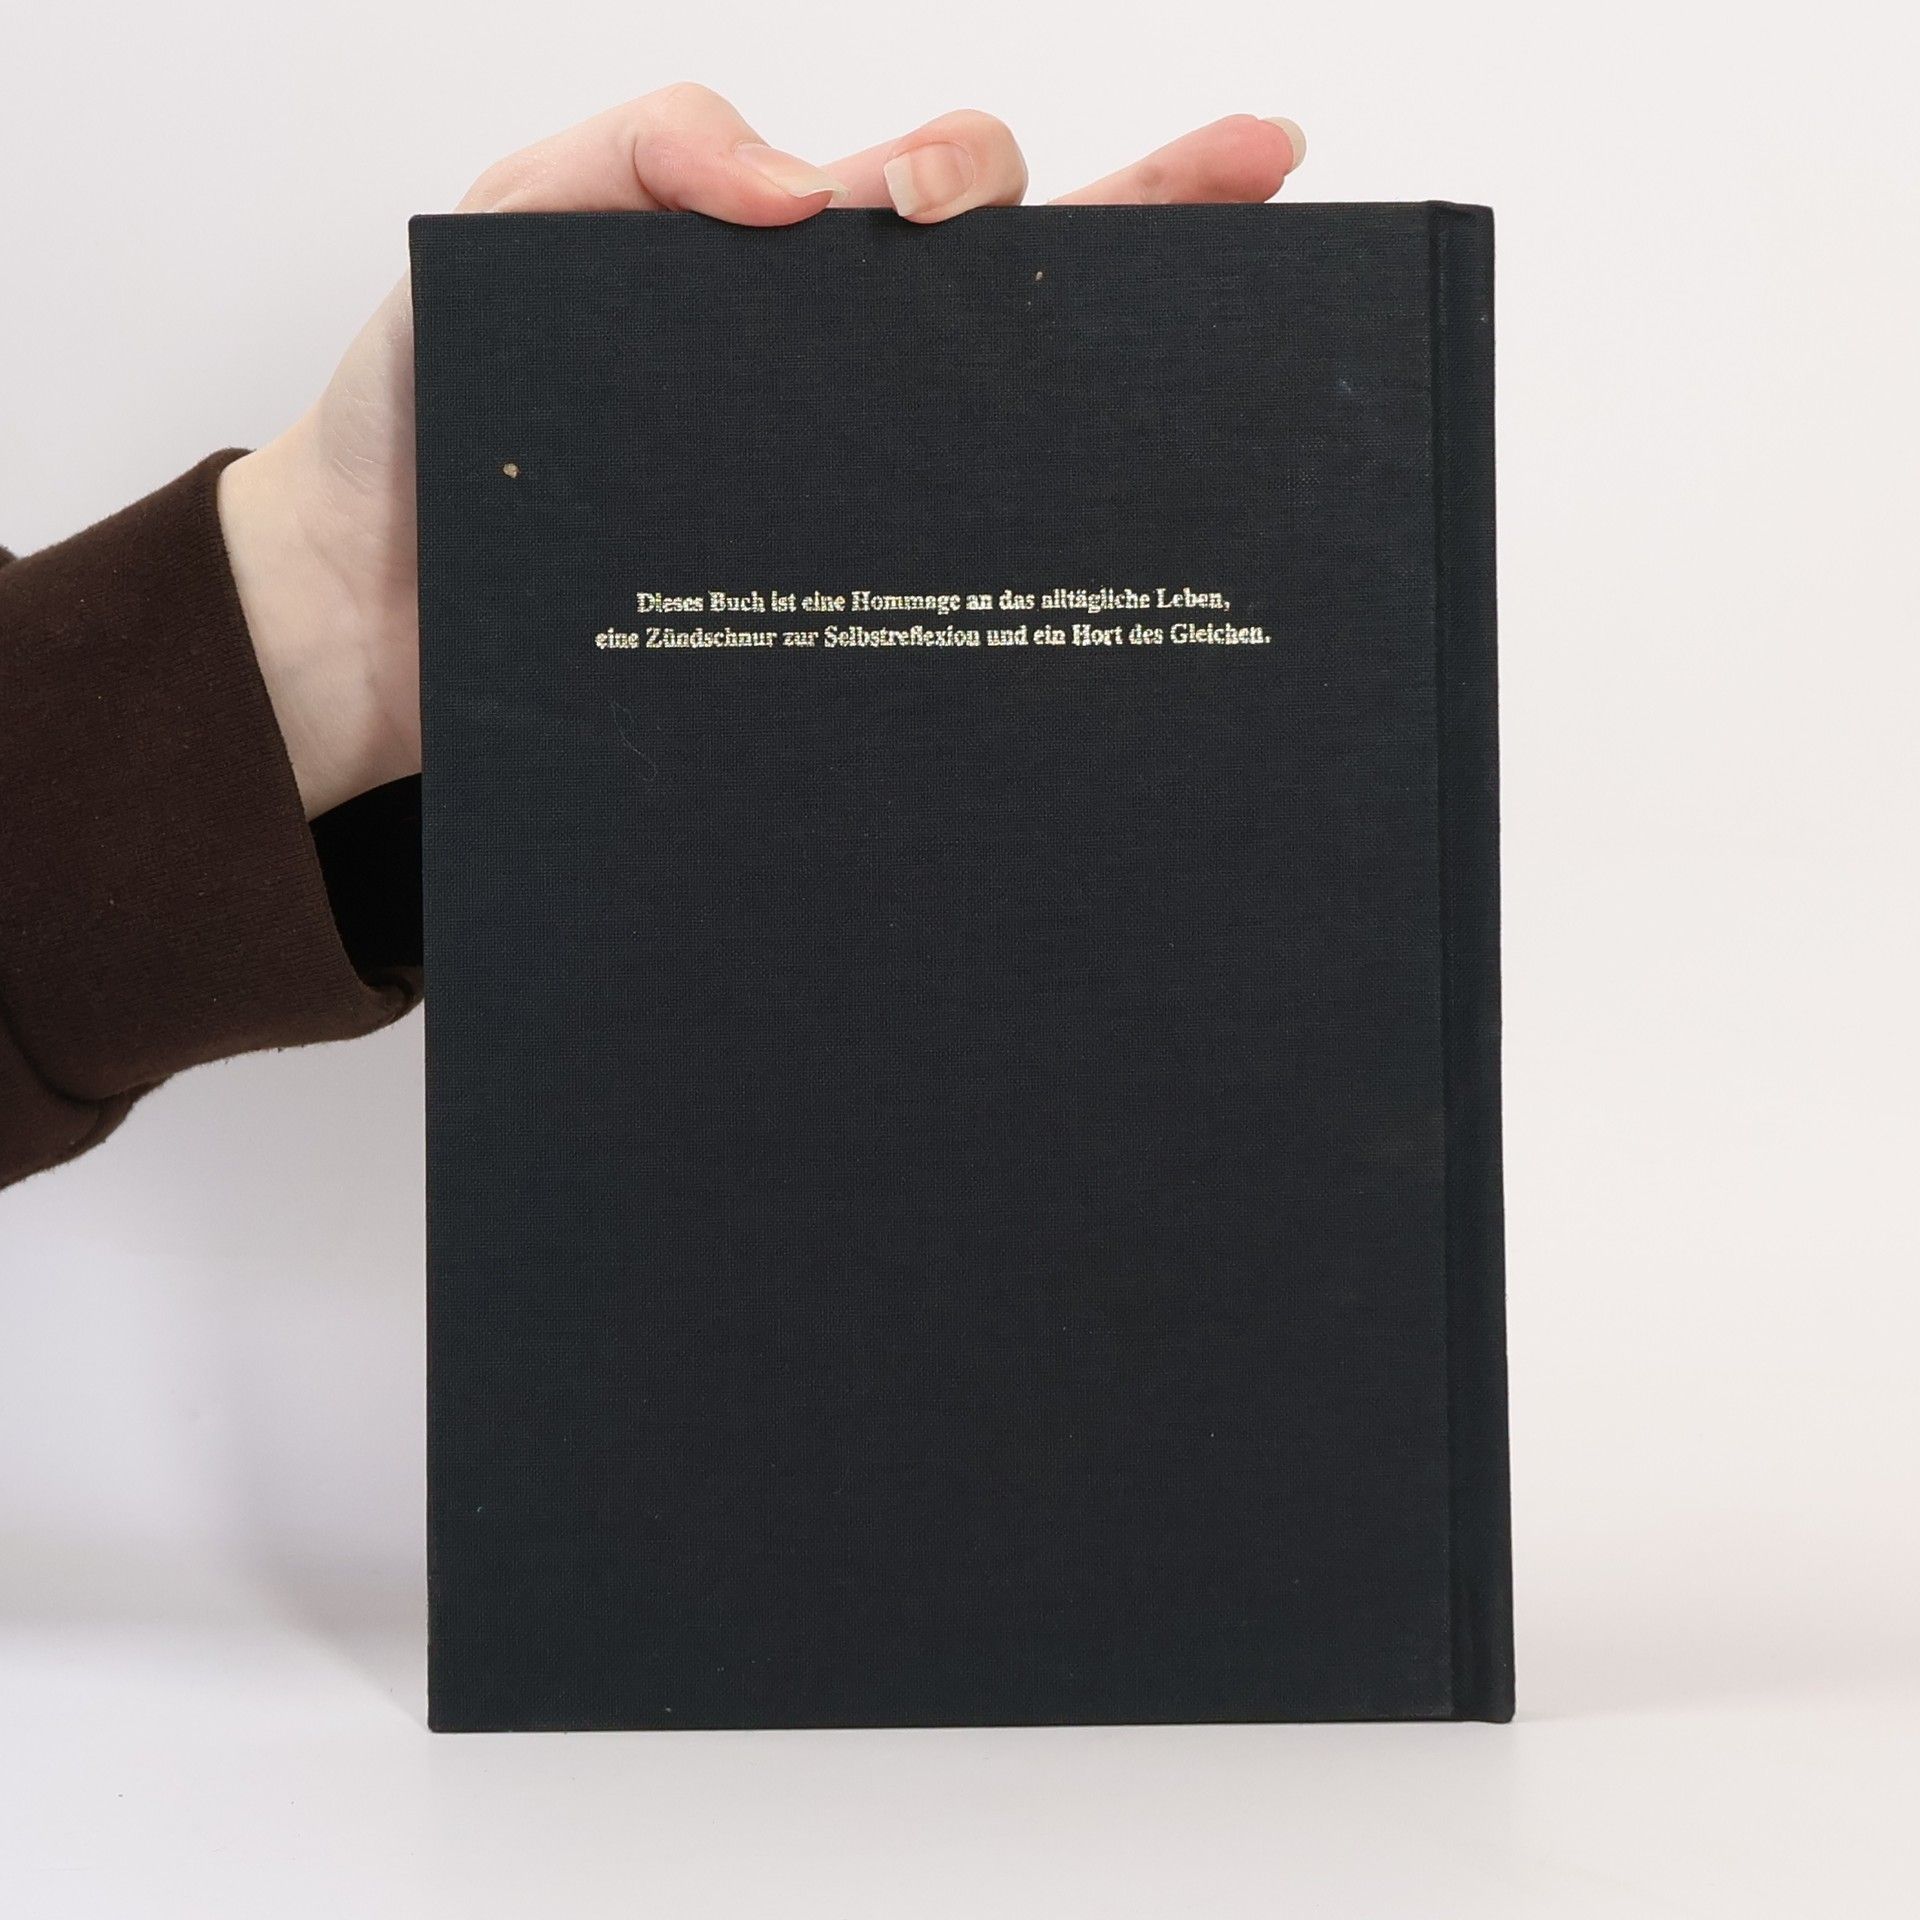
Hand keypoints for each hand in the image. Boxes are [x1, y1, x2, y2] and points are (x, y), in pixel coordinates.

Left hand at [217, 86, 1305, 818]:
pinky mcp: (837, 614)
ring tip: (1210, 381)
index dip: (992, 166)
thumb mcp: (501, 233)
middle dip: (1155, 224)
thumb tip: (801, 198)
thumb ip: (631, 159)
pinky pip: (945, 587)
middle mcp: (842, 392)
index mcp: (780, 282)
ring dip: (1129, 399)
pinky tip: (1091, 569)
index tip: (939, 210)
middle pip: (1029, 302)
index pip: (931, 193)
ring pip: (1019, 443)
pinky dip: (1024, 572)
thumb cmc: (431, 416)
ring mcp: (850, 505)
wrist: (377, 614)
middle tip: (1247, 180)